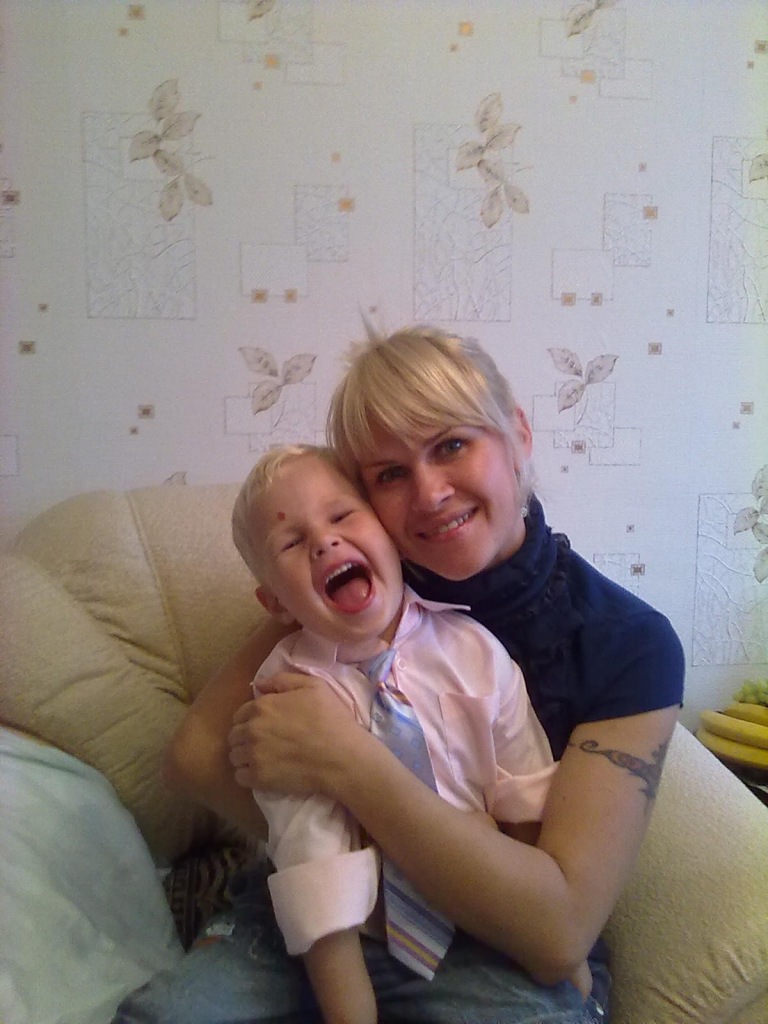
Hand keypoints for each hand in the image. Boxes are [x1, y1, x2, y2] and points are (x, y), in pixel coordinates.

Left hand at [228, 672, 364, 796]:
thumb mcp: (313, 686)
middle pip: (234, 735)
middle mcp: (252, 729)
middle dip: (244, 737)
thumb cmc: (331, 718)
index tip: (262, 725)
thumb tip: (259, 685)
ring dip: (244, 756)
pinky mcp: (259, 778)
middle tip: (261, 742)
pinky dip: (247, 775)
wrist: (342, 756)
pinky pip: (239, 777)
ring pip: (234, 756)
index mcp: (262, 706)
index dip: (250, 719)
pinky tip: (262, 772)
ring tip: (261, 758)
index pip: (240, 713)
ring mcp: (254, 755)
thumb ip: (282, 680)